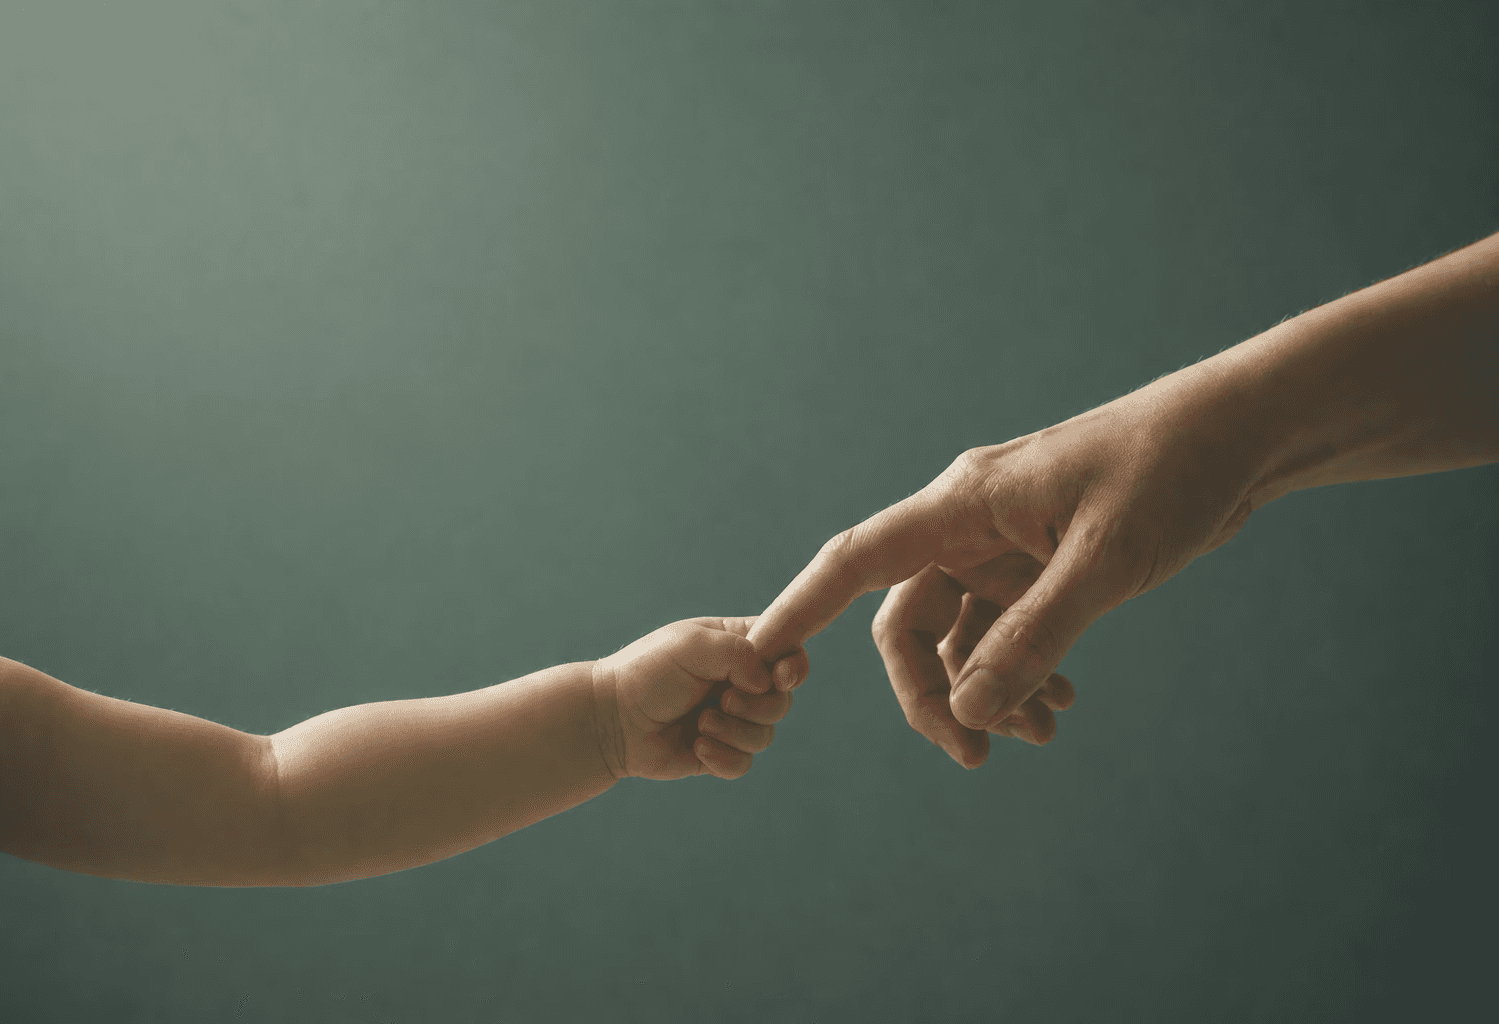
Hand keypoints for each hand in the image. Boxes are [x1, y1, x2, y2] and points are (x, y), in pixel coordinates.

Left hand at [593, 616, 809, 780]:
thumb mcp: (693, 645)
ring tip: (700, 725)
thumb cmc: (648, 671)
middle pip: (782, 701)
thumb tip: (768, 682)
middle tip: (720, 701)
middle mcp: (740, 683)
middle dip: (756, 706)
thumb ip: (739, 652)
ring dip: (734, 732)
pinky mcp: (718, 752)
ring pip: (765, 735)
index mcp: (739, 647)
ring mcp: (731, 719)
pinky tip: (697, 747)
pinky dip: (723, 758)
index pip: (788, 652)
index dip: (794, 667)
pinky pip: (744, 763)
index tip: (780, 677)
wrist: (611, 719)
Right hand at [747, 371, 1259, 767]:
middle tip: (973, 754)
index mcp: (964, 503)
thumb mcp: (1103, 563)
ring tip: (1042, 737)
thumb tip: (967, 711)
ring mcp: (1004, 546)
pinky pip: (1003, 632)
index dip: (803, 606)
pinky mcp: (1039, 564)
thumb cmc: (1169, 473)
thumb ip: (1033, 639)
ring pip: (957, 635)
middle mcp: (970, 524)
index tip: (760, 653)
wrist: (1240, 435)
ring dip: (984, 692)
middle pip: (907, 621)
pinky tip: (1057, 708)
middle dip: (930, 692)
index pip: (858, 558)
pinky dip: (1019, 674)